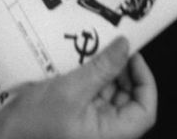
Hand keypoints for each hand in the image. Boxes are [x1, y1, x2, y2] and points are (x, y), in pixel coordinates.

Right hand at [0, 37, 156, 138]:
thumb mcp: (70, 90)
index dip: (145, 81)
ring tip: (93, 52)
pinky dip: (90, 80)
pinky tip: (79, 63)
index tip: (134, 56)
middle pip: (128, 102)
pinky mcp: (74, 122)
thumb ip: (102, 68)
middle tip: (112, 47)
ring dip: (104, 74)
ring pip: (109, 97)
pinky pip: (91, 98)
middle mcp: (103, 134)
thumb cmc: (31, 126)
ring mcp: (88, 129)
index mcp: (109, 135)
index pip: (145, 111)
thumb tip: (125, 47)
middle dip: (122, 73)